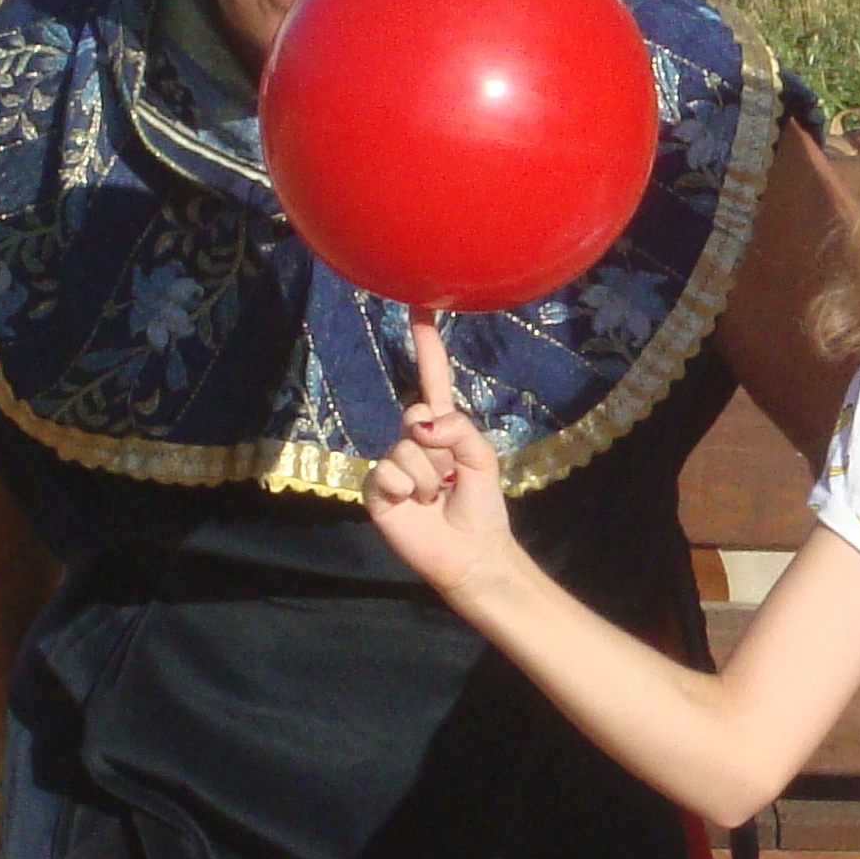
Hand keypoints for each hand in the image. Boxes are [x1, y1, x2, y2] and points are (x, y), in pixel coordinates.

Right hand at [365, 313, 518, 597]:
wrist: (471, 552)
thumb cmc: (482, 505)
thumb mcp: (482, 458)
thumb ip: (458, 429)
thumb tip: (420, 425)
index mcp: (443, 427)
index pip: (432, 379)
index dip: (426, 344)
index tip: (419, 305)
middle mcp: (413, 440)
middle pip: (417, 417)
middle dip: (440, 446)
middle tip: (449, 477)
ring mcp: (393, 463)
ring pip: (405, 449)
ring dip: (427, 476)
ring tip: (436, 496)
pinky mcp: (377, 489)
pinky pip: (387, 473)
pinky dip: (407, 489)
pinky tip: (414, 505)